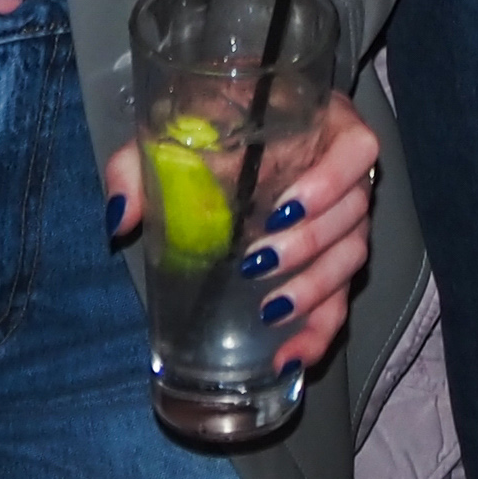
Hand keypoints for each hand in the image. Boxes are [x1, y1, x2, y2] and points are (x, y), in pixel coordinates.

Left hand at [103, 96, 383, 378]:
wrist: (231, 132)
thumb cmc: (211, 122)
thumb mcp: (174, 132)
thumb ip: (139, 164)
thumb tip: (120, 218)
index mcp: (325, 124)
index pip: (357, 148)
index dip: (332, 181)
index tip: (284, 208)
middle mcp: (348, 170)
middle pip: (354, 212)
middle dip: (308, 244)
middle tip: (256, 263)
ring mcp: (346, 219)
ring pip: (352, 257)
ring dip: (315, 288)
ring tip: (270, 310)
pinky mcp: (334, 262)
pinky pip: (342, 299)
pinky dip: (320, 331)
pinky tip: (291, 356)